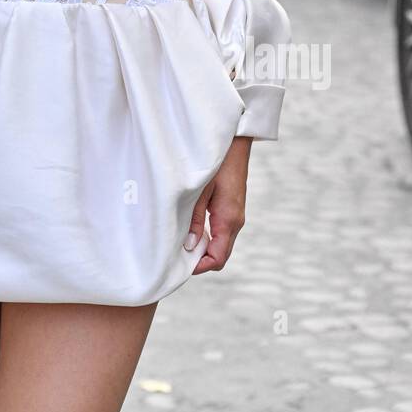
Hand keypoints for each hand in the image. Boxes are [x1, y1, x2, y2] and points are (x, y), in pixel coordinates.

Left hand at [186, 136, 251, 274]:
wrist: (233, 145)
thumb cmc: (216, 164)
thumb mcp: (200, 191)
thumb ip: (195, 219)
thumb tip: (188, 247)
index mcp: (228, 220)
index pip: (218, 258)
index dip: (200, 267)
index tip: (181, 266)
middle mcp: (235, 222)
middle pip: (220, 255)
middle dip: (200, 260)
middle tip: (177, 257)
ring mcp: (235, 217)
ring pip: (221, 245)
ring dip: (203, 248)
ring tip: (181, 243)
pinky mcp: (232, 210)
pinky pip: (221, 232)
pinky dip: (207, 237)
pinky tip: (191, 228)